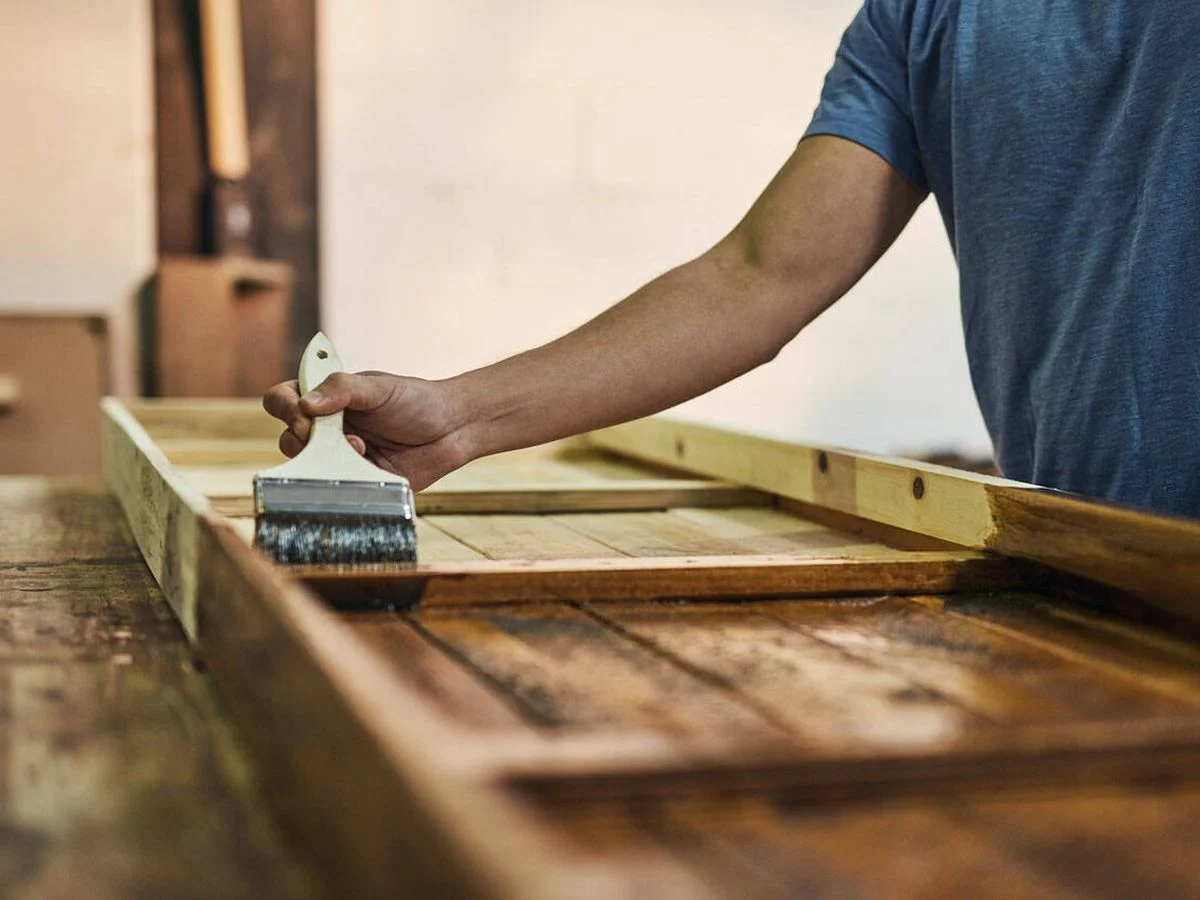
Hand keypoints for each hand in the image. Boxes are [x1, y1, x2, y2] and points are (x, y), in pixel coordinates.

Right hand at [262, 371, 469, 490]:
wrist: (453, 429)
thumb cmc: (417, 401)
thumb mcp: (379, 388)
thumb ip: (342, 390)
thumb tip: (306, 404)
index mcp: (326, 399)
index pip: (282, 400)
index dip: (285, 408)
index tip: (304, 414)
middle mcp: (327, 428)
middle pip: (288, 438)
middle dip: (304, 440)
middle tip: (330, 437)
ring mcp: (339, 456)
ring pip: (308, 467)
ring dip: (325, 460)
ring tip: (360, 448)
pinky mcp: (356, 481)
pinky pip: (336, 488)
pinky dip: (344, 481)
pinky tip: (367, 467)